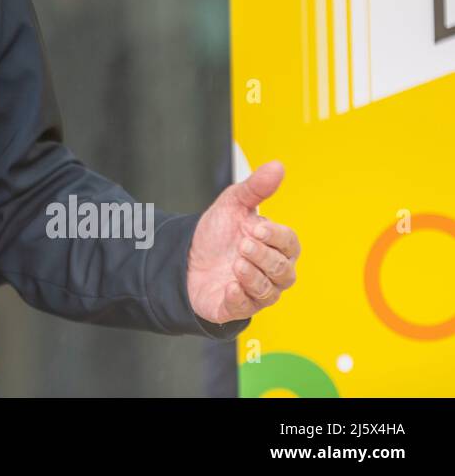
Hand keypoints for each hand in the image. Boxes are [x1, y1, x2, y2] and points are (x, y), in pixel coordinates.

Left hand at [187, 161, 299, 323]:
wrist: (185, 257)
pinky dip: (239, 299)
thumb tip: (277, 166)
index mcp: (276, 247)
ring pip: (269, 292)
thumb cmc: (217, 234)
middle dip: (264, 257)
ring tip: (236, 263)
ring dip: (254, 277)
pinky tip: (229, 287)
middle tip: (243, 245)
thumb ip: (255, 188)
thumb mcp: (232, 205)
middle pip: (283, 270)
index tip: (257, 227)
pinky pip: (246, 309)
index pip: (290, 244)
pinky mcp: (237, 308)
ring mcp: (256, 292)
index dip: (277, 237)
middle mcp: (272, 272)